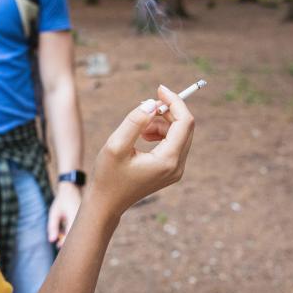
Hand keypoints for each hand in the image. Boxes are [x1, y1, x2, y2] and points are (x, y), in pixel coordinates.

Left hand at [47, 182, 80, 246]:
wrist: (72, 188)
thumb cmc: (62, 200)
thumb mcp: (54, 212)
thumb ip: (52, 226)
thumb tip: (51, 241)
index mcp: (74, 216)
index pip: (71, 235)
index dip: (65, 243)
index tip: (58, 246)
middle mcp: (82, 218)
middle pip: (76, 236)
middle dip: (67, 242)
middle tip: (58, 245)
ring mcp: (85, 218)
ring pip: (78, 233)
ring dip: (69, 236)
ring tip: (59, 239)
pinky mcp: (86, 218)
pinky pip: (79, 228)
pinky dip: (72, 232)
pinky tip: (64, 231)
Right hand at [87, 85, 194, 217]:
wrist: (106, 203)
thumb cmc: (108, 175)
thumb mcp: (116, 145)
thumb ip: (135, 121)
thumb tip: (152, 103)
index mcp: (167, 161)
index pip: (184, 123)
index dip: (174, 102)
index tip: (159, 89)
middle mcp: (177, 166)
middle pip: (185, 127)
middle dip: (167, 111)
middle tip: (144, 107)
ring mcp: (175, 170)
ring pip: (179, 133)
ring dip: (161, 122)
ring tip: (139, 128)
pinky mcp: (170, 170)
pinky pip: (173, 142)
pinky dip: (161, 132)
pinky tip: (143, 135)